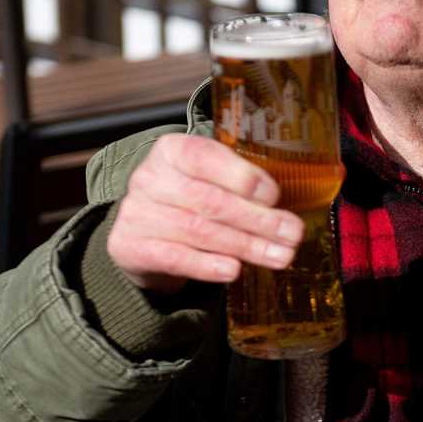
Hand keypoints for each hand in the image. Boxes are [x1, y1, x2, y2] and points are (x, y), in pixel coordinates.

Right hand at [106, 134, 304, 292]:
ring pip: (197, 230)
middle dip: (256, 219)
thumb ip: (240, 185)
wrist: (143, 235)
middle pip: (209, 200)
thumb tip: (284, 206)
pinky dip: (207, 265)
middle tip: (291, 234)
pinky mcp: (131, 248)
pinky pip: (174, 257)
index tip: (274, 196)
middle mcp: (149, 178)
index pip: (205, 157)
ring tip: (278, 256)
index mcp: (172, 151)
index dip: (242, 177)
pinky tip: (234, 270)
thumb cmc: (188, 203)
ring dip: (244, 245)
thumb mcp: (209, 181)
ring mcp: (137, 213)